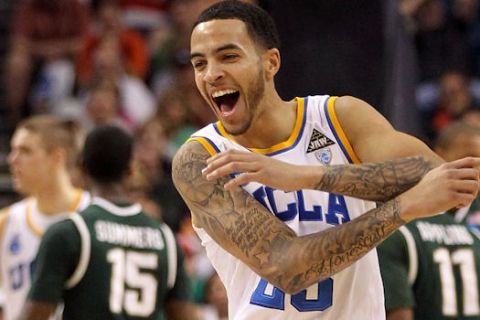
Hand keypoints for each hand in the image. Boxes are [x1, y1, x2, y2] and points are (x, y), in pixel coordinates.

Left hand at [202, 149, 316, 190]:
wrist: (300, 175)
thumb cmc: (284, 174)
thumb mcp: (266, 168)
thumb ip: (254, 167)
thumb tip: (244, 171)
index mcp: (254, 156)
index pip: (232, 152)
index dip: (218, 156)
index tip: (208, 163)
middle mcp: (254, 158)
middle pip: (229, 157)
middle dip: (214, 163)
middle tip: (204, 171)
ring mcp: (259, 166)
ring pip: (234, 165)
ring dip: (219, 171)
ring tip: (209, 178)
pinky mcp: (264, 175)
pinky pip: (245, 177)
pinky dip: (234, 182)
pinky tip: (227, 188)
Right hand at [399, 157, 479, 220]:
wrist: (412, 202)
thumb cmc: (424, 190)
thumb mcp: (434, 175)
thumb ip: (448, 171)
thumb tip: (465, 169)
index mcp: (445, 168)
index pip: (469, 161)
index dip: (478, 164)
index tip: (478, 169)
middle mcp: (449, 174)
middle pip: (475, 174)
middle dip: (475, 183)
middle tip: (466, 192)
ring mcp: (450, 185)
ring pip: (475, 186)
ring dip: (472, 194)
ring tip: (462, 199)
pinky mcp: (451, 197)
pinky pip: (469, 198)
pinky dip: (466, 203)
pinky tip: (457, 205)